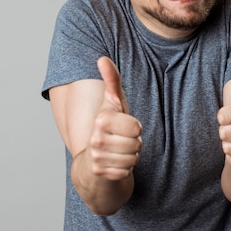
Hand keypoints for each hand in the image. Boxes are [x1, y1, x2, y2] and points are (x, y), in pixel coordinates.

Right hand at [88, 57, 141, 180]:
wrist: (93, 158)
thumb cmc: (109, 126)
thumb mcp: (114, 103)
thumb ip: (112, 80)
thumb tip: (102, 58)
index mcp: (102, 119)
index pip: (137, 127)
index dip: (135, 128)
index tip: (124, 127)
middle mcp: (96, 138)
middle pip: (136, 144)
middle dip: (134, 144)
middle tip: (122, 141)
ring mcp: (96, 157)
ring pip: (132, 159)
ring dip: (130, 157)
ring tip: (119, 151)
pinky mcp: (100, 173)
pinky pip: (126, 173)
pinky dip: (124, 170)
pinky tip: (115, 163)